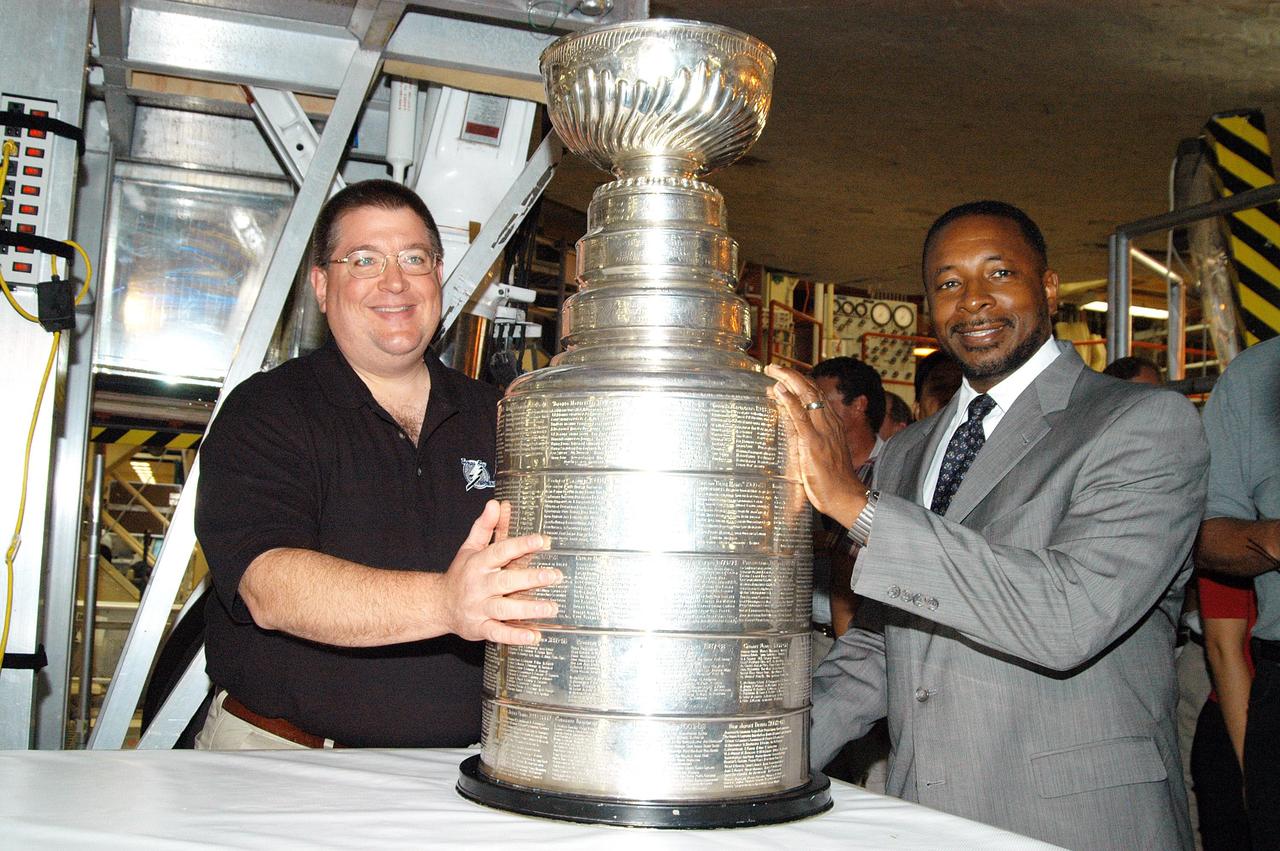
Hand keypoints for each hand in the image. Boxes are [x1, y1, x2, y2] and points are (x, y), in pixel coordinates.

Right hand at [442, 500, 560, 644]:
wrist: (438, 605)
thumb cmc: (461, 574)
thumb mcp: (470, 548)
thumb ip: (485, 526)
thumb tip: (497, 504)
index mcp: (478, 564)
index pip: (500, 551)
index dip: (521, 545)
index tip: (542, 541)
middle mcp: (478, 586)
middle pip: (505, 581)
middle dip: (530, 579)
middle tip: (555, 576)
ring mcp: (479, 608)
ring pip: (504, 609)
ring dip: (528, 609)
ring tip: (551, 607)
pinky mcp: (480, 628)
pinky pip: (498, 633)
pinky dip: (516, 636)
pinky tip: (534, 636)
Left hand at [764, 364, 865, 527]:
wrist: (846, 497)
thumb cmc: (833, 480)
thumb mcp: (820, 453)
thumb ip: (809, 438)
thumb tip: (793, 425)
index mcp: (832, 424)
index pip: (816, 394)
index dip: (799, 381)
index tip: (783, 375)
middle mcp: (829, 423)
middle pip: (811, 389)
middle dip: (791, 374)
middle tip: (772, 367)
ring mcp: (822, 432)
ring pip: (807, 396)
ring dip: (788, 379)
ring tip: (772, 370)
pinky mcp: (813, 443)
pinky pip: (800, 417)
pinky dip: (789, 401)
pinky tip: (779, 390)